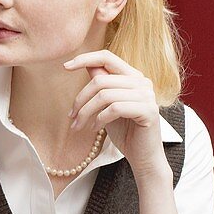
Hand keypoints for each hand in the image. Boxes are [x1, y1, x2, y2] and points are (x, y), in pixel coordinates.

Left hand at [65, 50, 168, 176]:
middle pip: (100, 81)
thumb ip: (102, 85)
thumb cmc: (123, 130)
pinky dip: (99, 119)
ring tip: (78, 125)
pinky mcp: (148, 111)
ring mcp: (147, 96)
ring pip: (104, 95)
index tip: (65, 66)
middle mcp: (142, 82)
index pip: (107, 57)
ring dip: (85, 112)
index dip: (85, 58)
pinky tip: (95, 129)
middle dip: (80, 99)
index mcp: (133, 76)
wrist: (142, 156)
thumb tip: (87, 65)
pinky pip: (114, 108)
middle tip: (71, 117)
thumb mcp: (107, 105)